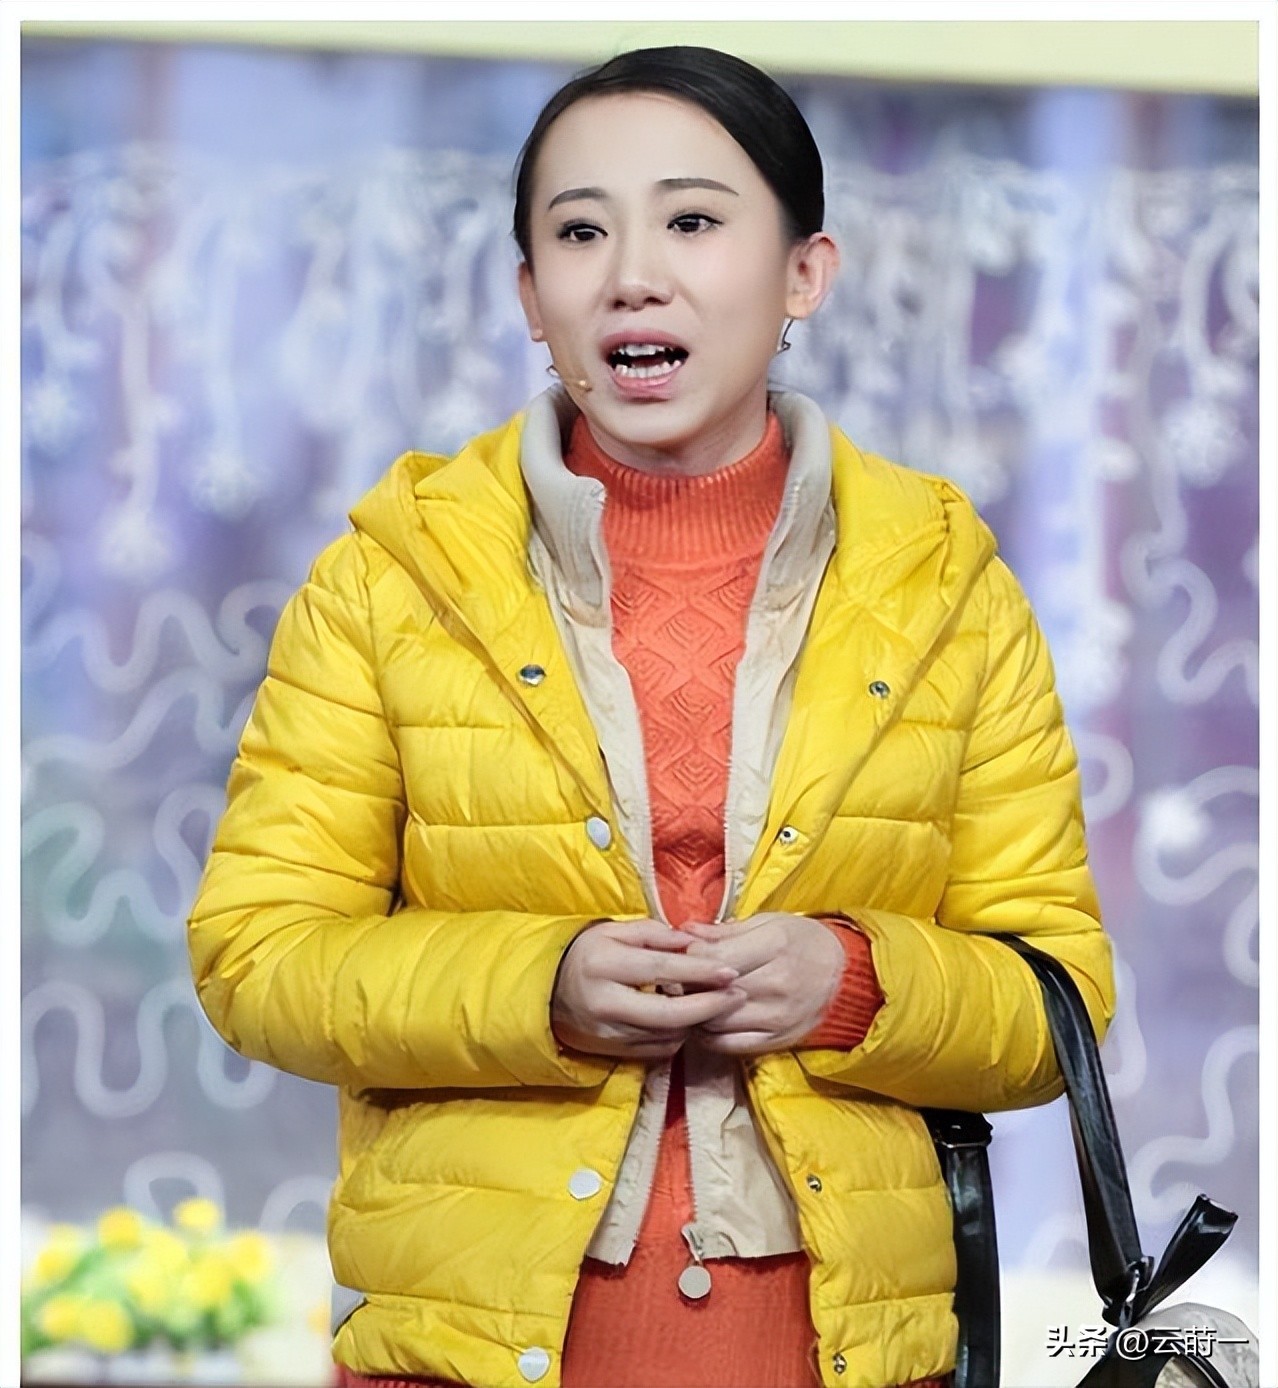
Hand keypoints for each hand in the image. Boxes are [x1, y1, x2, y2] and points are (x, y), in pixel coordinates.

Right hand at [551, 919, 744, 1060]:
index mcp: (605, 965)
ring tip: (719, 1006)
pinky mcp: (612, 1051)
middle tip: (739, 996)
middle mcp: (606, 1002)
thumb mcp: (615, 932)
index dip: (699, 971)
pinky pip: (656, 1050)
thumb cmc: (589, 953)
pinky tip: (689, 1021)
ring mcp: (608, 1032)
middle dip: (709, 1006)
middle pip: (669, 1013)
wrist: (548, 990)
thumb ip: (654, 934)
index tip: (731, 972)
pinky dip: (678, 1036)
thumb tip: (693, 942)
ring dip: (698, 1023)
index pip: (661, 969)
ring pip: (666, 1035)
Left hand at [683, 912, 845, 1054]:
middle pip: (713, 989)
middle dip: (688, 985)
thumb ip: (725, 930)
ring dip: (696, 1012)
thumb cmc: (803, 942)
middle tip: (679, 978)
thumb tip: (685, 932)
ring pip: (716, 1020)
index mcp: (774, 945)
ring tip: (692, 999)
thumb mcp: (769, 923)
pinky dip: (710, 1036)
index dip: (689, 957)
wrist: (846, 976)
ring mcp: (777, 1015)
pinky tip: (706, 1021)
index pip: (713, 957)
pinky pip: (729, 1045)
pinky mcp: (777, 1040)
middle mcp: (777, 982)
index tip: (684, 954)